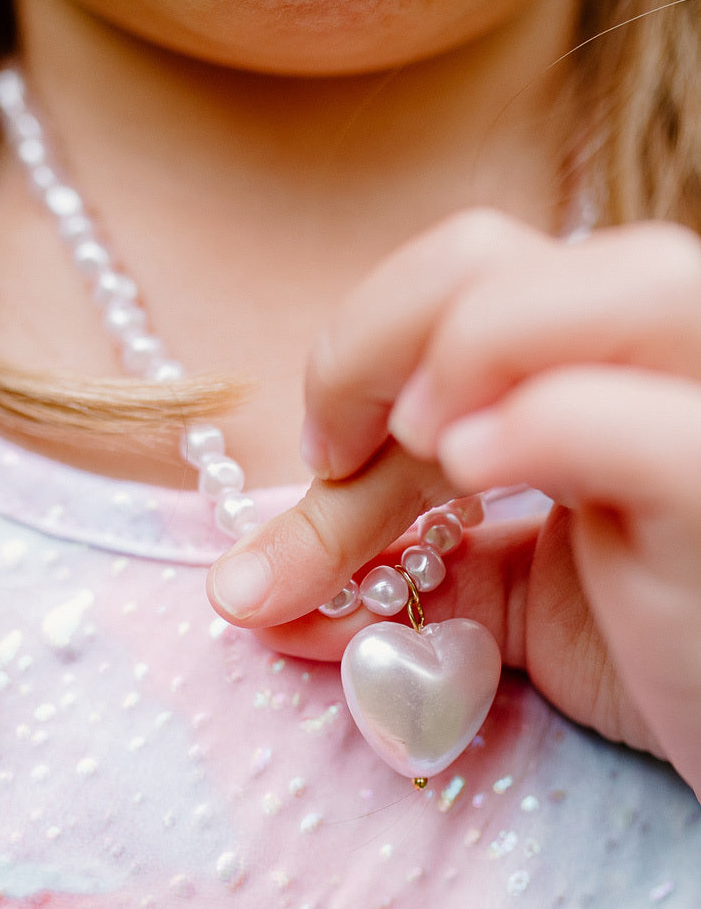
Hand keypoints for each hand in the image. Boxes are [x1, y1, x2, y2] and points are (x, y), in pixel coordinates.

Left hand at [207, 210, 700, 796]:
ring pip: (621, 281)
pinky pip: (645, 423)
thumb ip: (402, 572)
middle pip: (500, 257)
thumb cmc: (653, 651)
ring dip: (471, 350)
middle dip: (372, 343)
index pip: (459, 288)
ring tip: (423, 450)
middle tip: (329, 458)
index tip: (319, 458)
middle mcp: (674, 355)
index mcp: (607, 355)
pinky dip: (543, 428)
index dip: (361, 347)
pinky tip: (475, 466)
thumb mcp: (510, 599)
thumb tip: (250, 598)